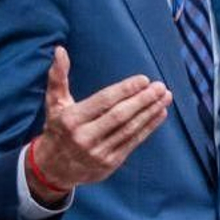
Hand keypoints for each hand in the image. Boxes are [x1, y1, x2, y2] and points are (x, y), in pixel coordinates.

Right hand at [27, 46, 171, 200]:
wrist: (53, 169)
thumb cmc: (57, 129)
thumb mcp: (54, 103)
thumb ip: (57, 77)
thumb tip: (60, 50)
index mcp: (71, 120)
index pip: (103, 102)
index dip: (125, 90)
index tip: (144, 80)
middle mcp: (84, 137)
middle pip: (120, 116)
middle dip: (143, 100)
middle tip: (160, 86)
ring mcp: (98, 153)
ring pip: (130, 129)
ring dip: (150, 112)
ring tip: (165, 97)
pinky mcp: (110, 163)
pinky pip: (133, 142)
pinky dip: (149, 127)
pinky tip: (160, 114)